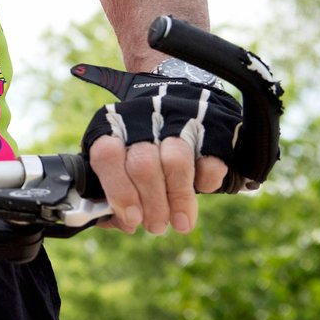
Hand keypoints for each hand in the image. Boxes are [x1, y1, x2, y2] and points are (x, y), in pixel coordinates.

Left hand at [76, 65, 241, 234]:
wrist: (177, 93)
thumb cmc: (139, 140)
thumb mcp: (116, 156)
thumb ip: (112, 190)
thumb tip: (119, 223)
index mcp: (111, 125)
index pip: (107, 155)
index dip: (119, 191)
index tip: (132, 219)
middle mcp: (142, 118)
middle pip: (143, 164)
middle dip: (151, 204)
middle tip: (156, 227)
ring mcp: (178, 120)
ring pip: (176, 162)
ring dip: (178, 199)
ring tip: (179, 223)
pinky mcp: (213, 128)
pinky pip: (210, 162)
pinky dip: (206, 182)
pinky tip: (200, 189)